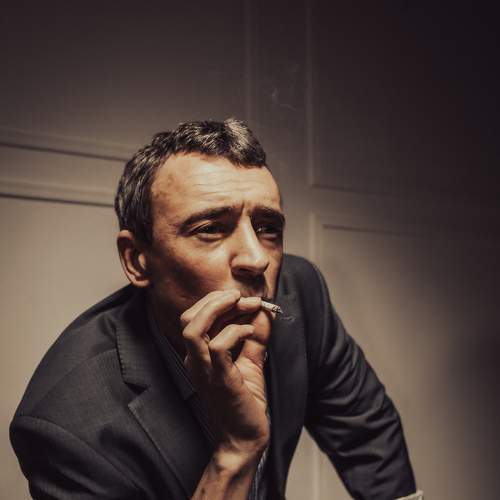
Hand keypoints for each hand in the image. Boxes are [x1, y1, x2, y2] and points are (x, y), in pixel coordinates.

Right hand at [180, 289, 272, 458]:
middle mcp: (194, 361)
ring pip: (194, 329)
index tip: (243, 298)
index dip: (216, 301)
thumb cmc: (244, 401)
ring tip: (243, 305)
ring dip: (219, 309)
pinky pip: (218, 347)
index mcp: (197, 355)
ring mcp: (204, 371)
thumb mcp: (250, 360)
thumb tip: (264, 311)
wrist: (245, 438)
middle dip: (216, 300)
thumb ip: (255, 336)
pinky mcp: (219, 380)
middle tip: (241, 297)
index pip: (194, 317)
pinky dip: (235, 332)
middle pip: (188, 318)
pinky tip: (249, 332)